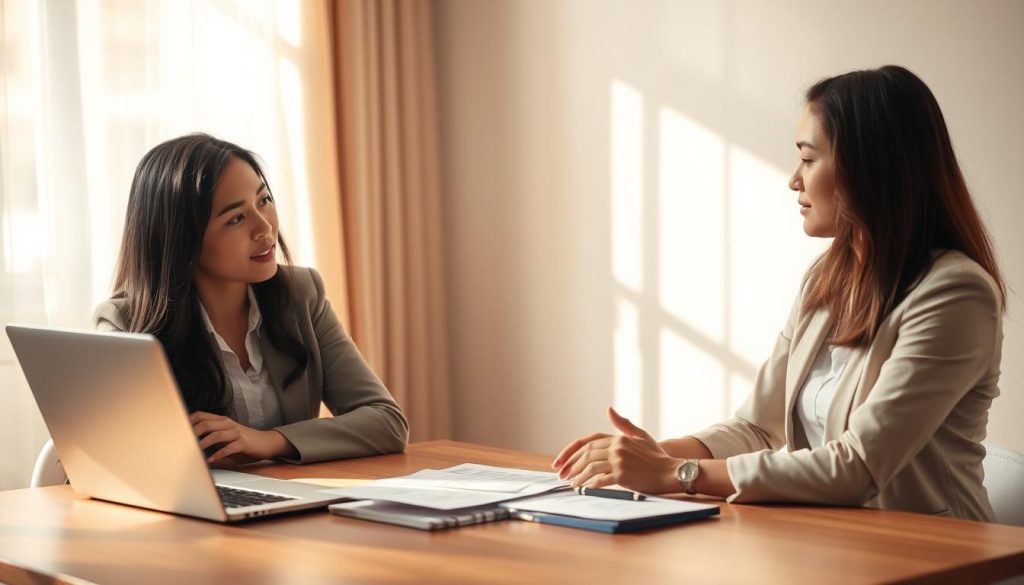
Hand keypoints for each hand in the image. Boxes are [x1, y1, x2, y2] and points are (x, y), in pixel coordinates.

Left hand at [190, 411, 295, 464]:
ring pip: (216, 435)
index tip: (178, 431)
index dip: (188, 422)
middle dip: (192, 433)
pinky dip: (218, 454)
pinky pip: (228, 448)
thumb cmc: (244, 440)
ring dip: (203, 444)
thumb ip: (213, 435)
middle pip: (206, 424)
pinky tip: (211, 460)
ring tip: (195, 452)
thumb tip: (192, 442)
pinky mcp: (243, 443)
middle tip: (182, 443)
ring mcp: (236, 433)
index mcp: (222, 420)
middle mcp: (228, 424)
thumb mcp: (227, 434)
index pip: (201, 416)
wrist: (266, 442)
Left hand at [551, 406, 680, 493]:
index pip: (588, 442)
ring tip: (572, 483)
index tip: (561, 461)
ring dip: (578, 476)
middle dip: (570, 465)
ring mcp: (619, 461)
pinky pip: (599, 480)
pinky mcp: (623, 476)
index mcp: (618, 438)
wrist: (672, 472)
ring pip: (590, 467)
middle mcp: (617, 447)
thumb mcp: (641, 436)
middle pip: (586, 454)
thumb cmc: (657, 456)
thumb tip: (609, 409)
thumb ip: (624, 425)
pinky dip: (589, 485)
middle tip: (561, 474)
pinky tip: (584, 489)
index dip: (571, 451)